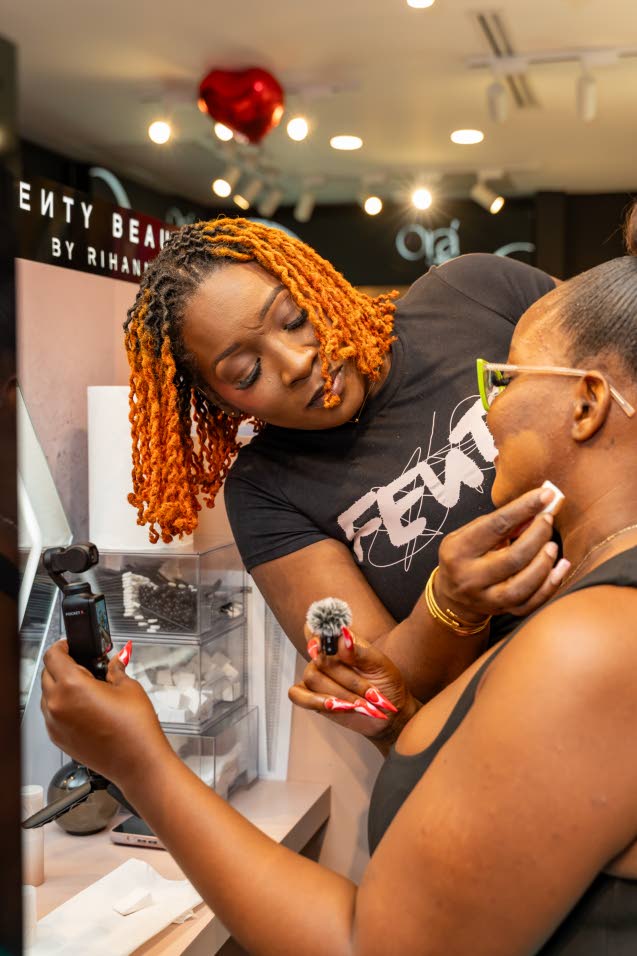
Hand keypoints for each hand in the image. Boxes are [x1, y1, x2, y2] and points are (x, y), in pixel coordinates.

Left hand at [41, 640, 172, 790]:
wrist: (137, 762)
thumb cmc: (135, 729)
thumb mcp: (128, 687)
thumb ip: (115, 669)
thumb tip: (115, 661)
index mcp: (72, 686)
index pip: (53, 656)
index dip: (62, 646)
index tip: (70, 645)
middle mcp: (57, 705)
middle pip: (47, 674)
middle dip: (62, 665)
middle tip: (84, 664)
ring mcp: (55, 724)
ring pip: (47, 695)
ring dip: (60, 686)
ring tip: (86, 687)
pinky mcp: (58, 738)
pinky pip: (51, 714)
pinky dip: (62, 705)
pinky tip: (84, 706)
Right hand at [289, 625, 419, 747]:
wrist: (388, 712)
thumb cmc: (385, 684)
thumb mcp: (379, 665)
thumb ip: (359, 651)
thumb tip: (342, 637)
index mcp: (340, 642)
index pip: (317, 628)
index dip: (317, 634)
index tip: (326, 644)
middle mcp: (325, 656)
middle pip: (320, 659)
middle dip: (348, 679)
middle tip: (370, 692)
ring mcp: (317, 676)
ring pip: (313, 678)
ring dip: (340, 693)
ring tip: (360, 703)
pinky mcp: (311, 697)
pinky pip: (297, 695)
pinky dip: (314, 700)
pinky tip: (334, 706)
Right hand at [435, 485, 569, 620]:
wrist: (451, 596)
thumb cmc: (466, 555)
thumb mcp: (473, 533)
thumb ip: (503, 523)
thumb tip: (538, 508)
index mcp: (458, 550)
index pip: (496, 526)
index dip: (524, 508)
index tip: (546, 495)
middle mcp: (469, 577)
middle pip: (513, 557)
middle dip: (537, 535)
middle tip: (548, 520)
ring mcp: (485, 599)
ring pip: (523, 585)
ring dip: (544, 562)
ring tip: (552, 545)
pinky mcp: (501, 612)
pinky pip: (531, 603)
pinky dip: (550, 585)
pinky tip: (560, 567)